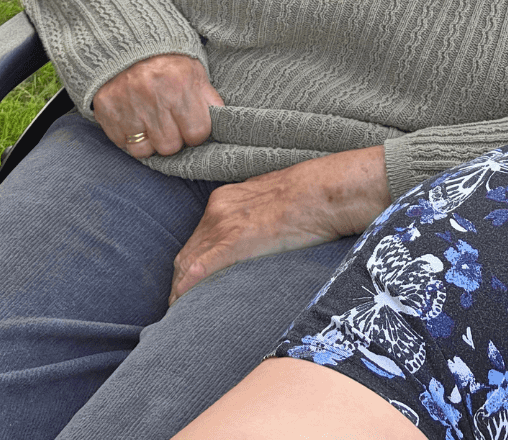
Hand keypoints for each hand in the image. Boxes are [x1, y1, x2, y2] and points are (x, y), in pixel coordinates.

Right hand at [93, 54, 223, 158]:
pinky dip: (130, 138)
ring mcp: (128, 107)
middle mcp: (154, 97)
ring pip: (146, 150)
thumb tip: (221, 123)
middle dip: (174, 139)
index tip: (192, 125)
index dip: (197, 133)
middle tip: (171, 124)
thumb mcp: (194, 70)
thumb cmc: (166, 59)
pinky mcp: (107, 113)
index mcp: (180, 84)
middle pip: (171, 146)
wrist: (124, 42)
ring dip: (151, 142)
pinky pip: (123, 145)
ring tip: (152, 124)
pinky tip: (135, 121)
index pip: (197, 133)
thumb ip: (208, 98)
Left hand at [169, 145, 391, 304]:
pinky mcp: (235, 240)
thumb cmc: (311, 196)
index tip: (191, 289)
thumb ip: (257, 219)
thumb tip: (259, 243)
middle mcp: (218, 210)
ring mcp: (224, 224)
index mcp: (226, 200)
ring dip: (182, 292)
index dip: (191, 268)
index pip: (198, 241)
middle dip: (181, 284)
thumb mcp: (274, 202)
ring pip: (188, 264)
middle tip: (182, 311)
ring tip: (183, 318)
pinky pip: (201, 268)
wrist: (326, 189)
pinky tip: (182, 303)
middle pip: (187, 254)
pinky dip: (188, 287)